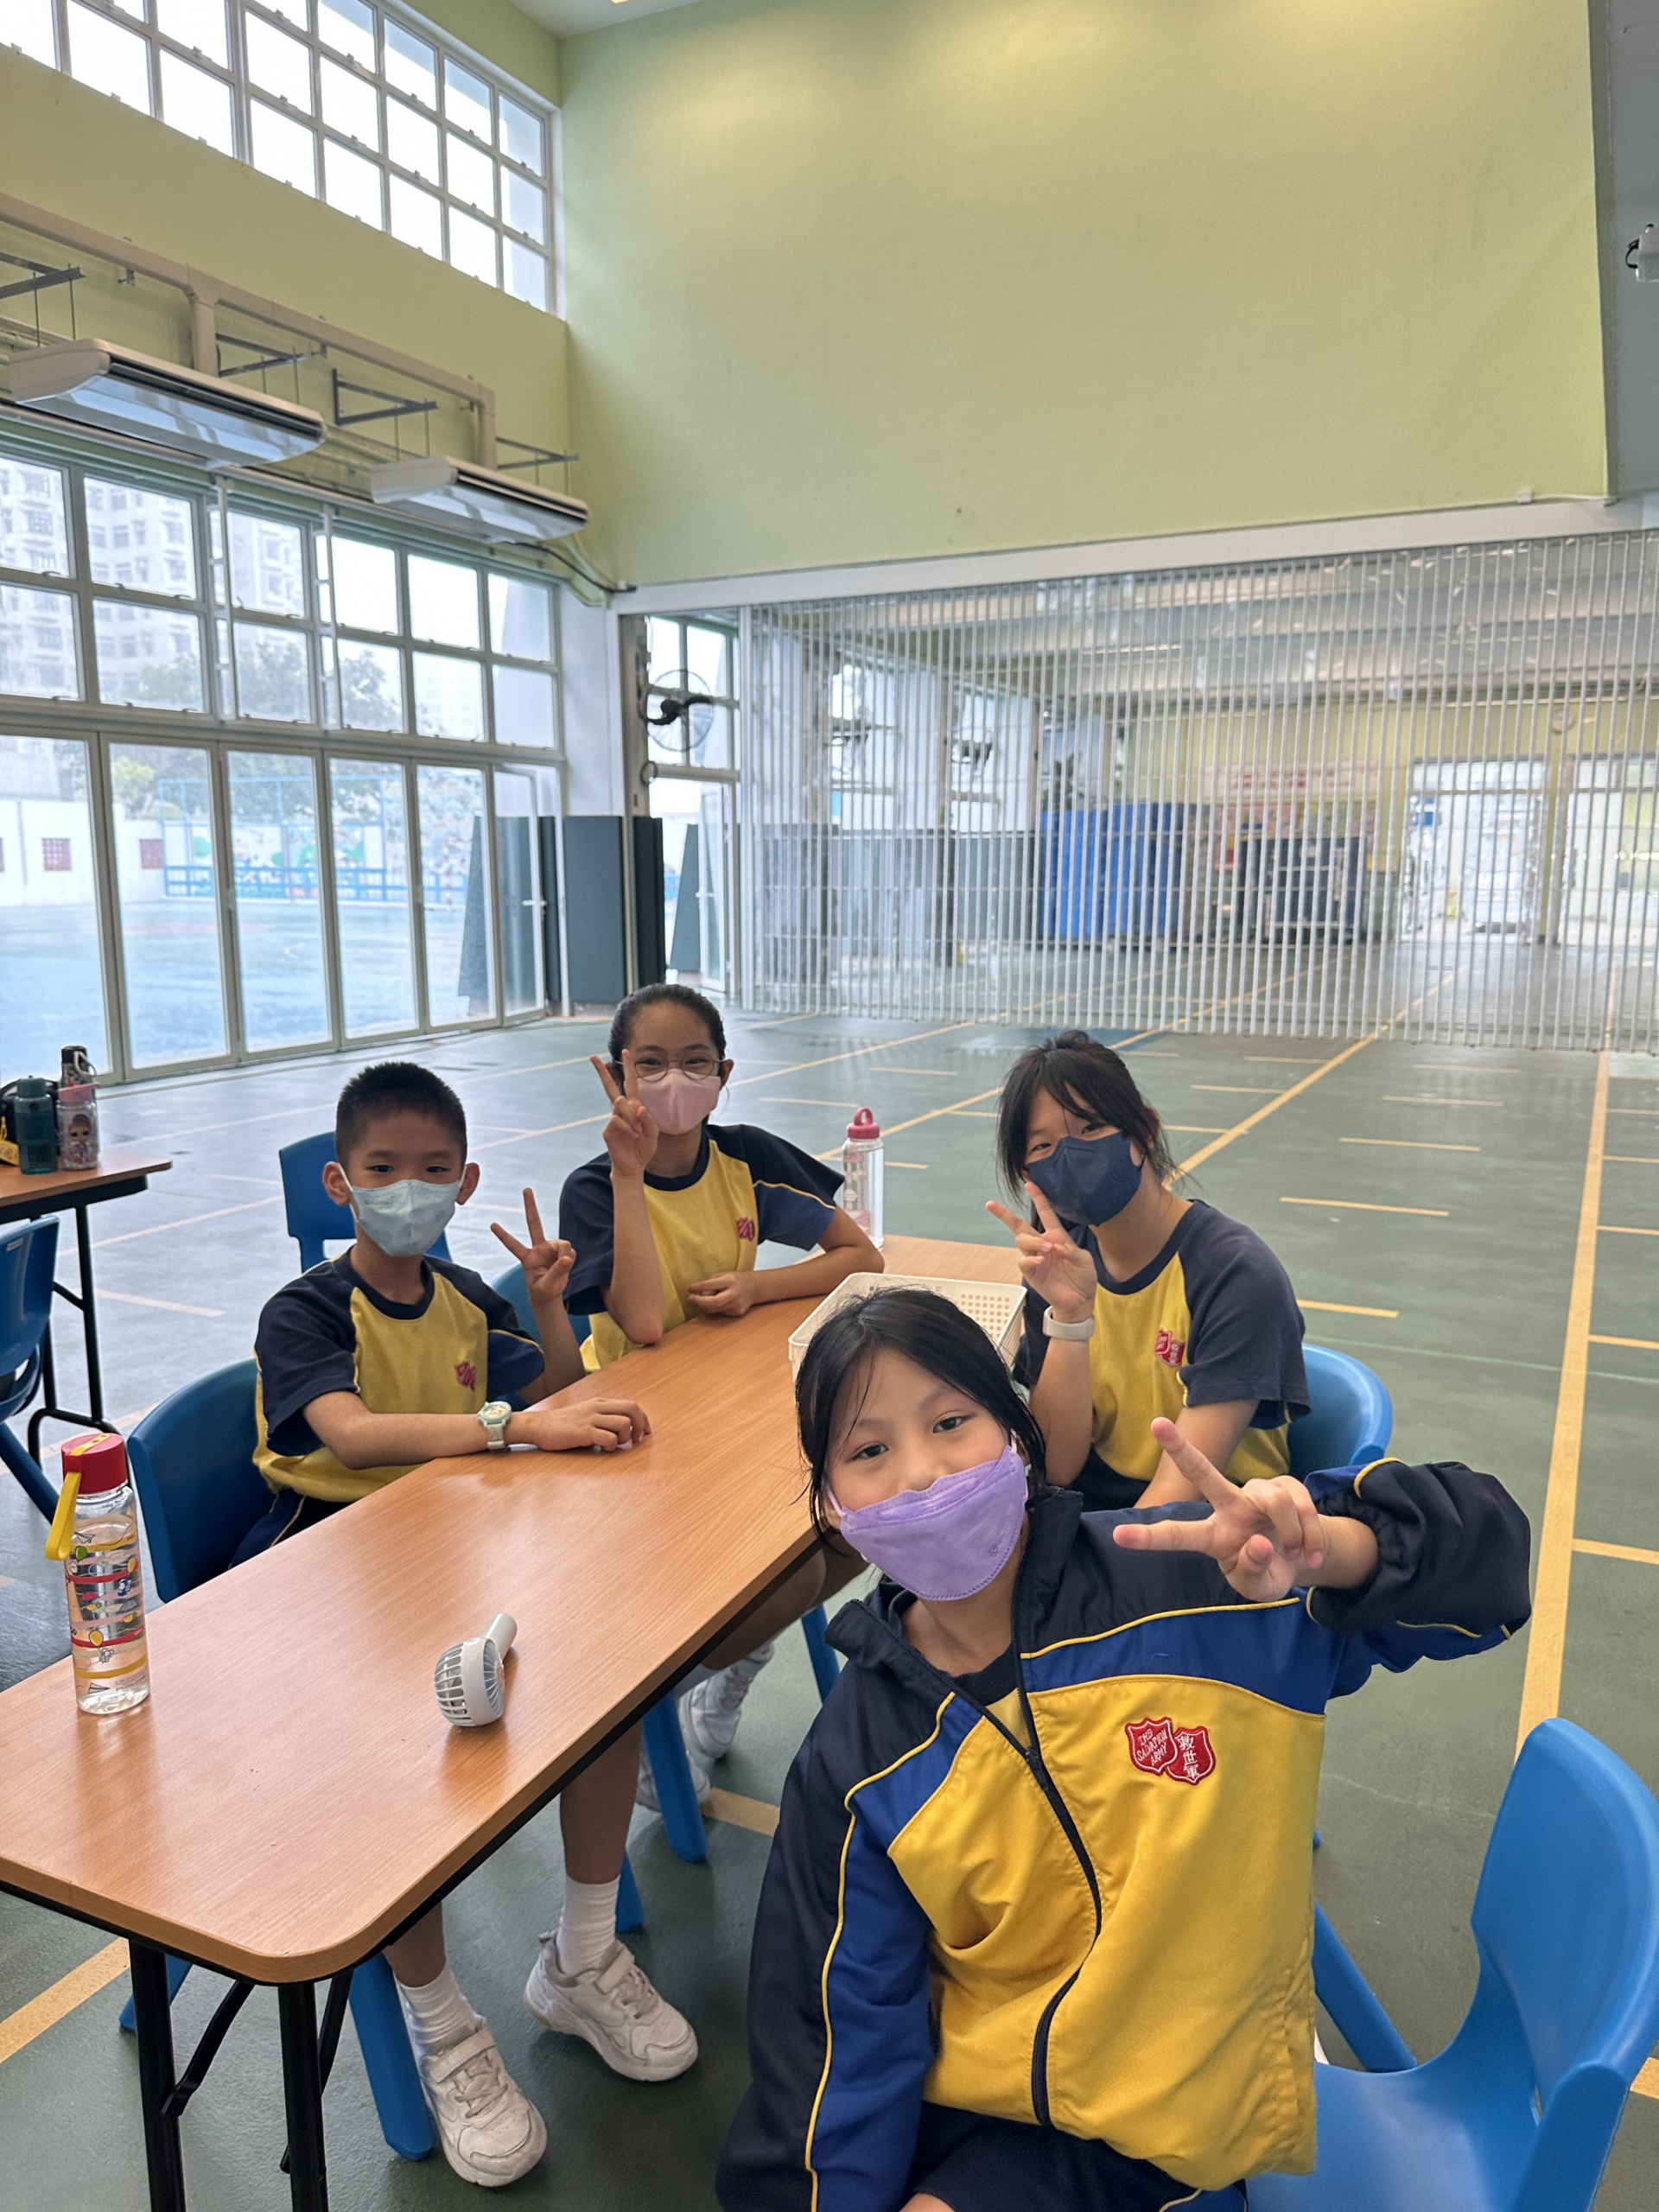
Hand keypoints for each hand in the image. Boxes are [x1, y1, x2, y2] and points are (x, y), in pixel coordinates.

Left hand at [490, 1187, 573, 1300]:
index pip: (513, 1245)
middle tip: (526, 1189)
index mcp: (527, 1257)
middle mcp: (538, 1249)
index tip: (492, 1225)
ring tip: (563, 1268)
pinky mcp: (562, 1251)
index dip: (503, 1235)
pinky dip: (570, 1258)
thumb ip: (557, 1272)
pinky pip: (570, 1251)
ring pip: (563, 1245)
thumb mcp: (547, 1285)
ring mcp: (550, 1248)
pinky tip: (567, 1265)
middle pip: (534, 1223)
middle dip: (530, 1206)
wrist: (551, 1294)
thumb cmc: (543, 1290)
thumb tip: (567, 1257)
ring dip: (566, 1256)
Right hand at [517, 1398, 650, 1453]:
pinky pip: (609, 1438)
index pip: (631, 1405)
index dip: (643, 1418)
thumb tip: (623, 1427)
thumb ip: (603, 1416)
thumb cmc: (563, 1423)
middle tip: (636, 1440)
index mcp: (600, 1402)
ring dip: (625, 1437)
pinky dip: (612, 1446)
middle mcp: (598, 1407)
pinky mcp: (584, 1432)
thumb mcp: (586, 1413)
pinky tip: (603, 1449)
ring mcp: (591, 1419)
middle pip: (632, 1409)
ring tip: (615, 1445)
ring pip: (624, 1423)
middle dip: (640, 1425)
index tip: (645, 1431)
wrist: (539, 1426)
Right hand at [592, 1050, 657, 1179]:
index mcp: (634, 1107)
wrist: (634, 1165)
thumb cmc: (644, 1147)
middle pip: (610, 1086)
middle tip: (592, 1057)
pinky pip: (618, 1120)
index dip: (629, 1068)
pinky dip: (629, 1127)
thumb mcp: (653, 1132)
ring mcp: (613, 1118)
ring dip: (632, 1117)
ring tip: (638, 1131)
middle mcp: (621, 1110)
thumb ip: (648, 1119)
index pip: (630, 1084)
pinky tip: (634, 1135)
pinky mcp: (608, 1129)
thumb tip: (638, 1106)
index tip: (625, 1051)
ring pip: (620, 1103)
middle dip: (602, 1072)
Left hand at [685, 1271, 756, 1318]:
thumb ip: (711, 1283)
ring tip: (703, 1299)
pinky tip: (719, 1302)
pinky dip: (715, 1308)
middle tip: (690, 1298)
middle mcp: (734, 1294)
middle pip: (713, 1302)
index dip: (697, 1287)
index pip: (710, 1285)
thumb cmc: (735, 1280)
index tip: (689, 1288)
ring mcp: (737, 1305)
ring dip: (705, 1305)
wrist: (754, 1287)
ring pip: (715, 1309)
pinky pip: (721, 1312)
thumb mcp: (723, 1275)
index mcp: (730, 1281)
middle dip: (699, 1302)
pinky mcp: (738, 1313)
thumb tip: (700, 1295)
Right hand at [985, 1185, 1098, 1322]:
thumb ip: (1071, 1250)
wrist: (1080, 1301)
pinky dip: (1031, 1259)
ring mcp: (1035, 1258)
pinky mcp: (1032, 1273)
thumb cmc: (1083, 1278)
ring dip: (1034, 1242)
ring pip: (1021, 1240)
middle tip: (996, 1208)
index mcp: (1057, 1236)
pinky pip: (1023, 1261)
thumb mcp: (1084, 1260)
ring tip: (1048, 1249)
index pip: (1044, 1212)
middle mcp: (1042, 1244)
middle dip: (1005, 1215)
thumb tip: (1055, 1246)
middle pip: (1019, 1225)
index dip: (1037, 1197)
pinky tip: (1041, 1260)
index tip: (1029, 1182)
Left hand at [1111, 1419, 1327, 1599]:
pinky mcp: (1286, 1485)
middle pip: (1203, 1474)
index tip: (1117, 1535)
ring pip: (1274, 1501)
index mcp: (1213, 1536)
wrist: (1302, 1561)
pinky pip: (1302, 1505)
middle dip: (1180, 1448)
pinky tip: (1311, 1551)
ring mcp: (1256, 1493)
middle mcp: (1229, 1506)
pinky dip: (1312, 1535)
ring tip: (1297, 1554)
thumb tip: (1257, 1544)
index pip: (1177, 1535)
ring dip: (1292, 1533)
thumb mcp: (1259, 1588)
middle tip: (1156, 1423)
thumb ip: (1253, 1572)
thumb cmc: (1267, 1572)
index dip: (1148, 1537)